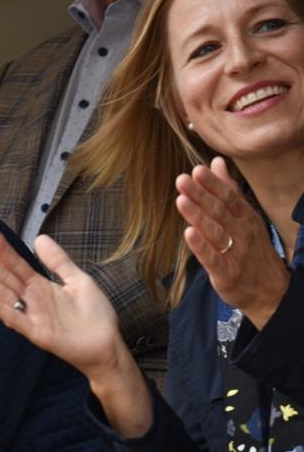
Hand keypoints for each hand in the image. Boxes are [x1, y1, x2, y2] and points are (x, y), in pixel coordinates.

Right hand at [0, 225, 130, 380]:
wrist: (107, 345)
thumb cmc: (94, 315)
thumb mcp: (78, 280)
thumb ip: (58, 261)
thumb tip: (39, 238)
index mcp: (39, 285)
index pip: (14, 262)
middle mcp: (30, 299)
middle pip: (1, 275)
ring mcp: (31, 315)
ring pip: (1, 294)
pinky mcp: (36, 333)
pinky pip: (14, 318)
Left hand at [176, 156, 289, 328]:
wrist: (270, 290)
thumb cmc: (251, 249)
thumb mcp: (244, 217)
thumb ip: (228, 190)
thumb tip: (216, 161)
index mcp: (245, 218)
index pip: (228, 197)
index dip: (212, 184)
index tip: (196, 170)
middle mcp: (241, 232)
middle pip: (219, 211)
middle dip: (201, 195)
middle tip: (183, 180)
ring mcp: (234, 252)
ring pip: (214, 231)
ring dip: (197, 216)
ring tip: (181, 200)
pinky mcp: (226, 273)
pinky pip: (212, 258)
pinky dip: (200, 246)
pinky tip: (188, 234)